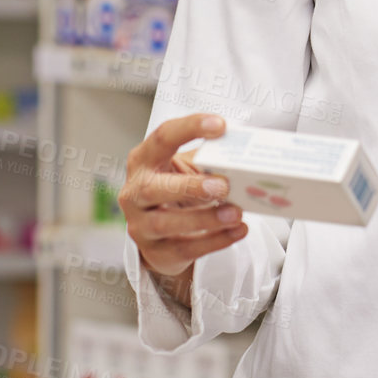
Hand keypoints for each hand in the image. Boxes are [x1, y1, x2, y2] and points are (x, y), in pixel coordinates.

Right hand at [120, 113, 247, 286]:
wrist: (158, 230)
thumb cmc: (174, 187)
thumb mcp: (184, 167)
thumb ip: (206, 158)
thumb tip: (243, 149)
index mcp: (143, 160)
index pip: (162, 137)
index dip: (189, 128)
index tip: (220, 126)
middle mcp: (134, 192)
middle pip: (152, 188)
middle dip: (190, 186)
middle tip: (223, 185)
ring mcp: (140, 224)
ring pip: (166, 223)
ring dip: (205, 218)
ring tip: (235, 213)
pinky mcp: (155, 251)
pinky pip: (184, 248)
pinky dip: (214, 241)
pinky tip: (236, 231)